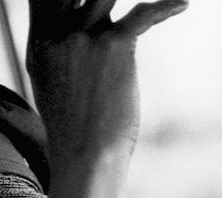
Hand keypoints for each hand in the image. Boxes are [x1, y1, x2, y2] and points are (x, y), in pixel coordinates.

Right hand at [26, 0, 187, 162]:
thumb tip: (74, 42)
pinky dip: (166, 7)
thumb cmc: (74, 133)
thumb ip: (59, 56)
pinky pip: (144, 13)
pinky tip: (182, 5)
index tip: (82, 1)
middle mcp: (58, 35)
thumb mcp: (51, 89)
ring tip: (157, 4)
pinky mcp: (114, 46)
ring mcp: (85, 38)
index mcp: (39, 46)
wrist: (85, 159)